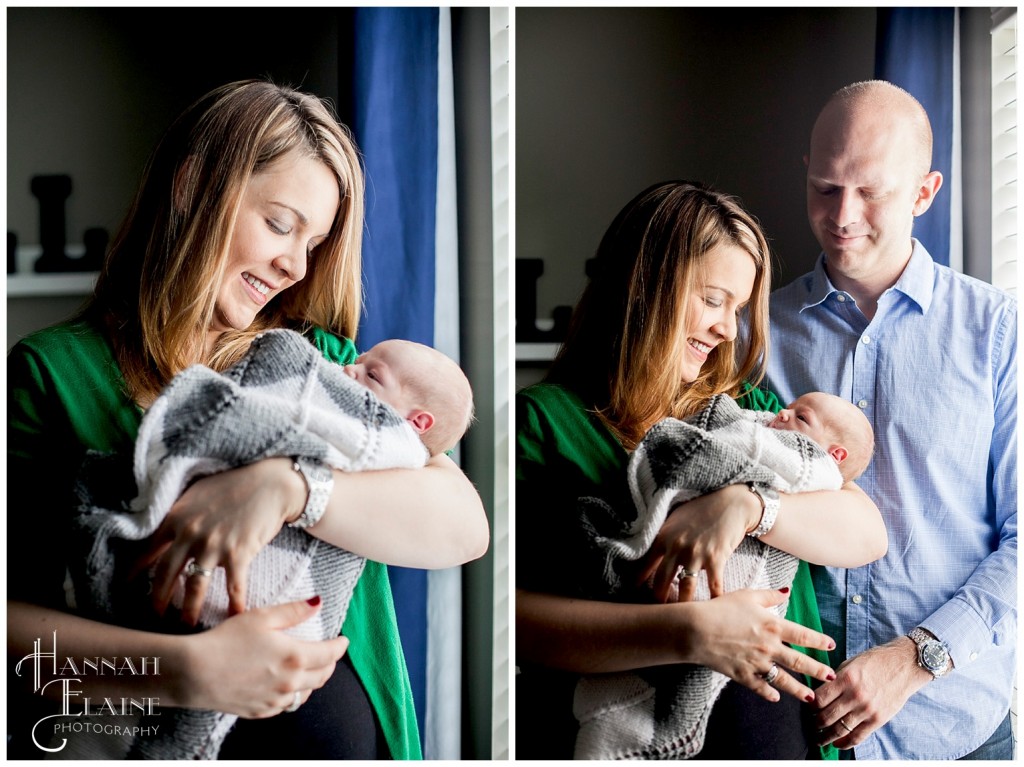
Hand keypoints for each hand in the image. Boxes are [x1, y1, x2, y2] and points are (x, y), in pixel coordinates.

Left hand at [135, 458, 304, 622]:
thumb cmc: (235, 484)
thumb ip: (181, 513)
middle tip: (155, 615)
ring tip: (187, 624)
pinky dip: (234, 604)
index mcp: (176, 518)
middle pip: (166, 574)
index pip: (149, 550)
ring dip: (190, 609)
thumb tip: (168, 530)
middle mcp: (190, 534)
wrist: (271, 483)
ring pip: (195, 586)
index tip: (129, 585)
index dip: (137, 570)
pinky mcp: (239, 554)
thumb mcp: (198, 492)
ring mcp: (214, 545)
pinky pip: (233, 586)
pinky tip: (234, 616)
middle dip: (158, 599)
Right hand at [181, 597, 348, 717]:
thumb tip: (318, 603)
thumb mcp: (262, 617)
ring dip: (313, 681)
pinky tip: (286, 686)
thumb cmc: (226, 640)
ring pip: (305, 694)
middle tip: (329, 654)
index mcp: (295, 657)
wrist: (195, 673)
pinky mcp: (260, 711)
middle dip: (330, 664)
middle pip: (322, 676)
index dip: (340, 646)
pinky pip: (285, 706)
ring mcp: (275, 700)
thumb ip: (293, 611)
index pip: (330, 654)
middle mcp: (290, 682)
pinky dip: (292, 695)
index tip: (344, 640)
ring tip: (310, 670)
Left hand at [637, 484, 760, 602]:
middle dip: (659, 600)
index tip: (636, 595)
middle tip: (659, 614)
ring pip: (686, 588)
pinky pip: (713, 586)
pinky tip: (713, 610)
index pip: (645, 565)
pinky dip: (714, 599)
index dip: (639, 583)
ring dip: (684, 605)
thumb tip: (651, 555)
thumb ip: (663, 538)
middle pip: (661, 581)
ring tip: (683, 619)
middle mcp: (676, 547)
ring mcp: (696, 553)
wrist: (731, 503)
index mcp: (663, 537)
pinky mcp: (716, 558)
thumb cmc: (701, 510)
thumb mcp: (675, 520)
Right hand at [683, 588, 836, 703]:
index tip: (831, 646)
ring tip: (811, 697)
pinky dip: (769, 693)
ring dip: (800, 690)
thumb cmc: (720, 608)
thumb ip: (769, 595)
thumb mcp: (746, 596)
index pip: (803, 636)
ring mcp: (757, 663)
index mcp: (773, 626)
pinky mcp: (742, 675)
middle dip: (817, 671)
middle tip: (831, 677)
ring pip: (784, 680)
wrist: (697, 629)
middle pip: (799, 662)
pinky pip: (760, 687)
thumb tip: (786, 591)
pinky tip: (776, 698)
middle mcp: (769, 647)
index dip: (819, 641)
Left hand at [812, 637, 931, 748]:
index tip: (806, 707)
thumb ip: (835, 679)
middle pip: (826, 716)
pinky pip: (858, 736)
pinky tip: (836, 744)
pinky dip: (845, 743)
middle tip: (809, 725)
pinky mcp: (878, 720)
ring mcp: (867, 710)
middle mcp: (855, 695)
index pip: (819, 698)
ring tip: (818, 739)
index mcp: (846, 678)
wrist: (905, 665)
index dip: (809, 705)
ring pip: (839, 729)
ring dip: (826, 737)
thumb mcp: (850, 663)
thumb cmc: (876, 661)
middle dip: (814, 723)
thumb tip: (819, 693)